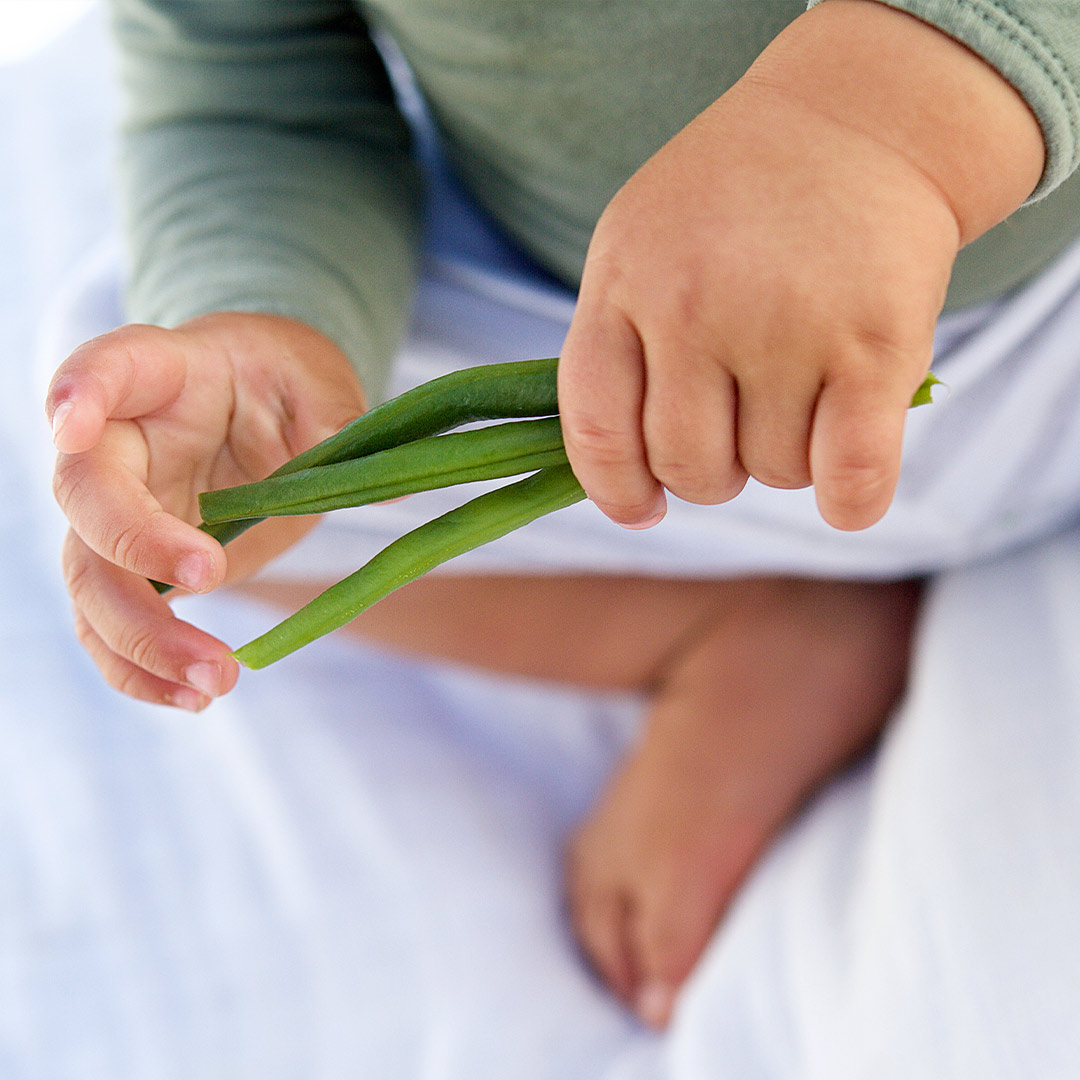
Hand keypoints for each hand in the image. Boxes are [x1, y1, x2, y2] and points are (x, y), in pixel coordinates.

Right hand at [46, 312, 366, 709]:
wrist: (261, 412)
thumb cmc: (284, 382)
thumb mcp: (320, 384)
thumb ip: (340, 424)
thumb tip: (398, 490)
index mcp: (161, 376)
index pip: (101, 370)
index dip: (76, 393)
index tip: (72, 424)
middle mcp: (119, 446)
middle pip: (86, 498)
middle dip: (136, 550)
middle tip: (212, 579)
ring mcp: (118, 513)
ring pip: (90, 580)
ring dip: (140, 638)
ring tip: (215, 680)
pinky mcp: (135, 570)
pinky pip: (111, 625)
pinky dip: (140, 669)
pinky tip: (193, 697)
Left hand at [558, 0, 1043, 531]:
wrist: (858, 121)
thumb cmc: (733, 203)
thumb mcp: (638, 244)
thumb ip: (615, 347)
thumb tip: (620, 480)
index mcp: (623, 282)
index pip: (595, 430)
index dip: (615, 490)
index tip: (640, 509)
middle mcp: (695, 306)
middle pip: (688, 466)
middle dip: (710, 473)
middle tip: (736, 431)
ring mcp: (786, 325)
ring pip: (772, 473)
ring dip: (784, 461)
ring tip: (797, 395)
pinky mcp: (875, 345)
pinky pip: (851, 477)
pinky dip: (849, 503)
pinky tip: (846, 490)